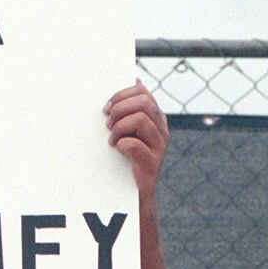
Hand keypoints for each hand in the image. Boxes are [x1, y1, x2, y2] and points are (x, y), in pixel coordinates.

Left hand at [104, 80, 166, 198]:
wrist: (133, 191)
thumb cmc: (126, 156)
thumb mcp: (127, 128)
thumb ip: (129, 107)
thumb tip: (134, 77)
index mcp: (155, 116)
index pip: (142, 92)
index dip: (121, 95)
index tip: (106, 108)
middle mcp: (161, 128)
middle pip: (143, 102)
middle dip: (120, 109)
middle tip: (108, 123)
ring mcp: (159, 145)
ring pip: (140, 119)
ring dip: (119, 127)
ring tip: (112, 138)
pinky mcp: (152, 163)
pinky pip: (134, 144)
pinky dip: (121, 144)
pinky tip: (116, 149)